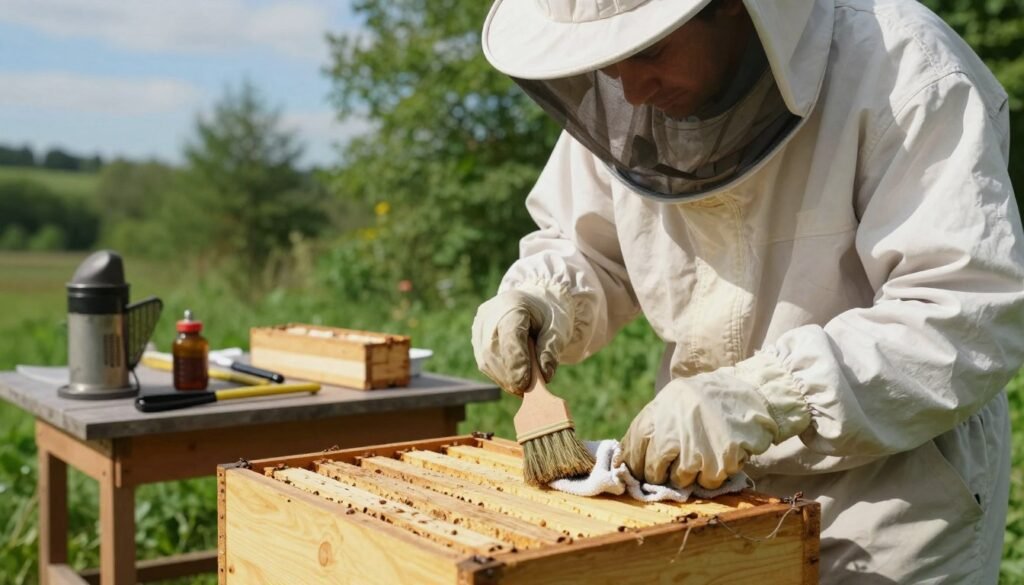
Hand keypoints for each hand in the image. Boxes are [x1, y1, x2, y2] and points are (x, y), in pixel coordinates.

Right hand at [471, 285, 572, 394]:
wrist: (535, 302)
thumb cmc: (548, 315)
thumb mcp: (558, 328)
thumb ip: (550, 348)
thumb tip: (544, 374)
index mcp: (512, 305)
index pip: (510, 336)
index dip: (516, 362)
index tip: (526, 384)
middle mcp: (489, 314)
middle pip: (493, 350)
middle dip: (509, 375)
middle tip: (526, 391)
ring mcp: (480, 326)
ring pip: (485, 360)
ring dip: (504, 379)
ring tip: (522, 389)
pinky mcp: (477, 338)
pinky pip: (484, 362)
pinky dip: (499, 375)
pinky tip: (514, 382)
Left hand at [618, 354, 810, 489]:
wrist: (750, 392)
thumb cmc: (707, 398)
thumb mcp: (672, 400)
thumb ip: (652, 425)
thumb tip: (626, 458)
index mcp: (656, 414)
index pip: (632, 451)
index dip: (634, 466)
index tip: (637, 473)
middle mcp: (671, 433)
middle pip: (652, 471)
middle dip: (658, 476)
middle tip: (669, 472)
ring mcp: (695, 450)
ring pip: (680, 481)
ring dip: (687, 476)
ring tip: (699, 456)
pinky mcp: (719, 463)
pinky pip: (707, 483)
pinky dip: (711, 476)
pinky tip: (718, 457)